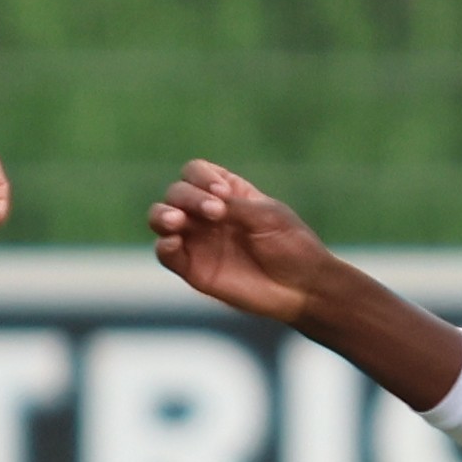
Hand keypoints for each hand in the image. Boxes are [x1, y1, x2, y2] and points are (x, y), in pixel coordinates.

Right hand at [146, 159, 330, 324]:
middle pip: (176, 192)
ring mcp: (196, 240)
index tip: (222, 193)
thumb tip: (202, 199)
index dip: (202, 178)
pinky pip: (166, 254)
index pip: (195, 172)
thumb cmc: (291, 246)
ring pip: (160, 218)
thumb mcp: (266, 217)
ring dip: (163, 215)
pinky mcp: (191, 268)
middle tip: (214, 212)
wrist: (301, 288)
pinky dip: (163, 246)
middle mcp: (205, 214)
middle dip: (189, 197)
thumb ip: (233, 205)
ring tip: (176, 221)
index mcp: (226, 193)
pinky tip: (172, 242)